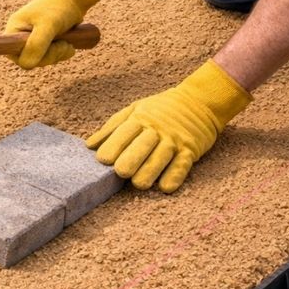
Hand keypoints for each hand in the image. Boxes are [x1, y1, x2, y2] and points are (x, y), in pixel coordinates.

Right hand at [5, 0, 100, 68]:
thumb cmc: (57, 7)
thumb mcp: (47, 25)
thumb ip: (36, 45)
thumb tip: (26, 65)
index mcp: (13, 31)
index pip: (15, 56)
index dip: (30, 57)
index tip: (45, 46)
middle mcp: (19, 39)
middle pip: (30, 61)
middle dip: (49, 55)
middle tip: (62, 44)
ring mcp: (32, 42)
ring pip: (42, 61)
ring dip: (58, 54)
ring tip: (66, 42)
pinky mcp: (43, 45)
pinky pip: (50, 58)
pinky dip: (61, 54)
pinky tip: (68, 44)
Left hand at [86, 60, 250, 192]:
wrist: (199, 101)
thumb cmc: (159, 110)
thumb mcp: (134, 110)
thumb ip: (112, 128)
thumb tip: (89, 146)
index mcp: (140, 119)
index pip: (125, 132)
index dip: (113, 145)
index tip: (102, 160)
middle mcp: (157, 130)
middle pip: (143, 145)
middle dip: (131, 159)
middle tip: (121, 172)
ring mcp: (175, 140)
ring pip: (162, 157)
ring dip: (150, 171)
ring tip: (139, 184)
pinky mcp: (191, 150)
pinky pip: (183, 164)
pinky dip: (175, 176)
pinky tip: (165, 187)